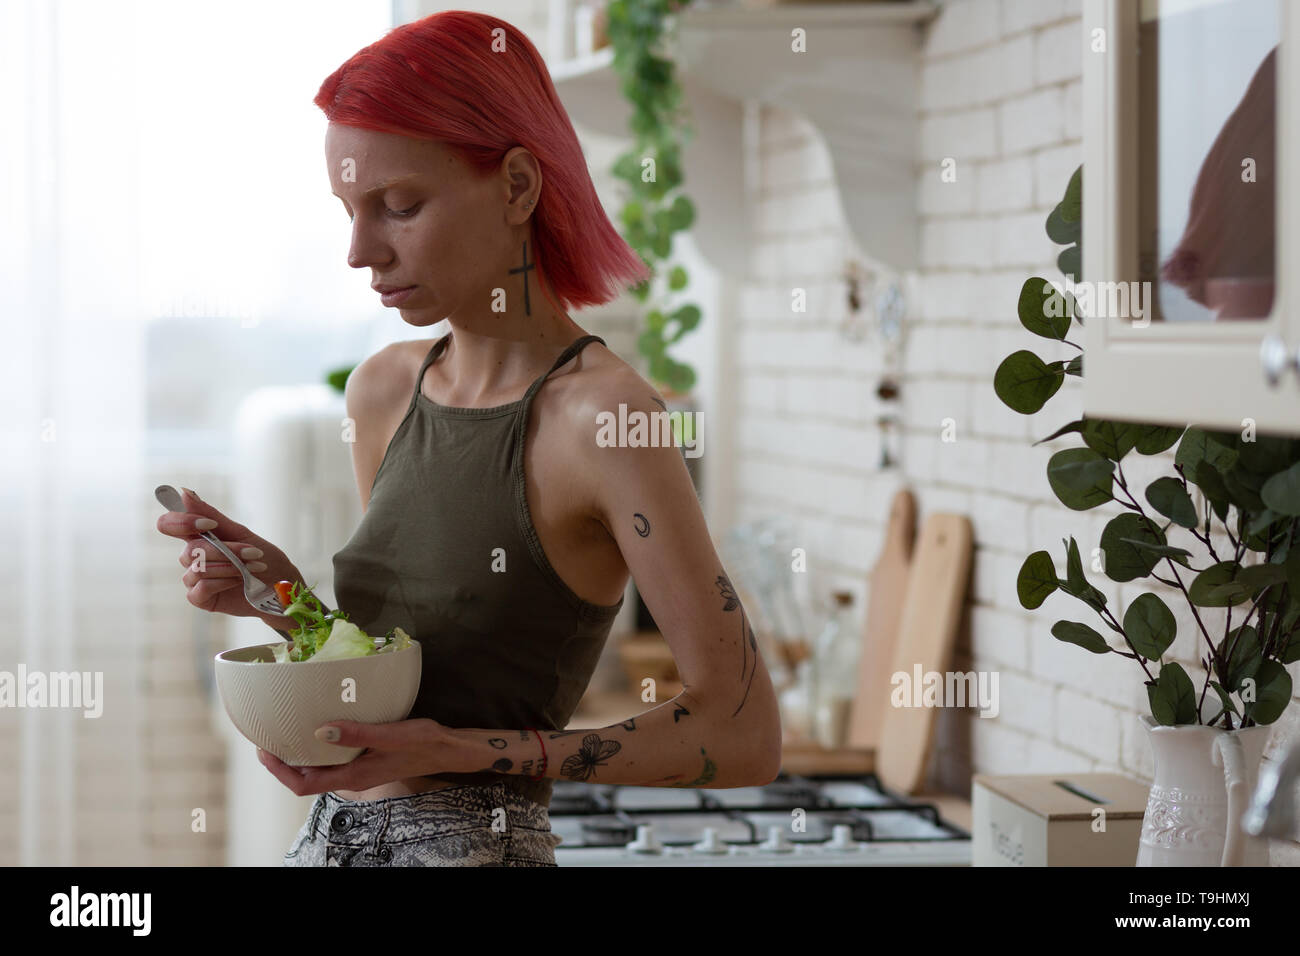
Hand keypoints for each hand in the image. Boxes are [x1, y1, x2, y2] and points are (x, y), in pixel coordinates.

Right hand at [156, 487, 303, 628]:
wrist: (281, 585)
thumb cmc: (263, 557)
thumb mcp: (242, 533)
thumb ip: (212, 515)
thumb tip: (184, 492)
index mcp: (198, 537)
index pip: (168, 524)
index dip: (181, 522)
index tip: (210, 524)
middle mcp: (191, 557)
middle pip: (190, 550)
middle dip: (226, 551)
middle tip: (253, 553)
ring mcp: (193, 579)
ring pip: (198, 569)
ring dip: (230, 566)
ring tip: (255, 567)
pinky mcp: (200, 598)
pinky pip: (201, 588)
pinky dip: (224, 581)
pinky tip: (240, 580)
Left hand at [255, 718, 453, 795]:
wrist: (449, 750)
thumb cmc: (423, 743)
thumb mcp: (391, 735)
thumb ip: (357, 734)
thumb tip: (320, 730)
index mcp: (354, 776)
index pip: (304, 784)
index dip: (280, 771)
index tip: (265, 751)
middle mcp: (352, 777)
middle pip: (306, 778)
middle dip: (283, 762)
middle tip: (268, 737)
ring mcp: (359, 770)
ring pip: (320, 768)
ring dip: (300, 754)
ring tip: (286, 731)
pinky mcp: (366, 760)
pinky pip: (334, 758)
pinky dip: (320, 746)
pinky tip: (321, 727)